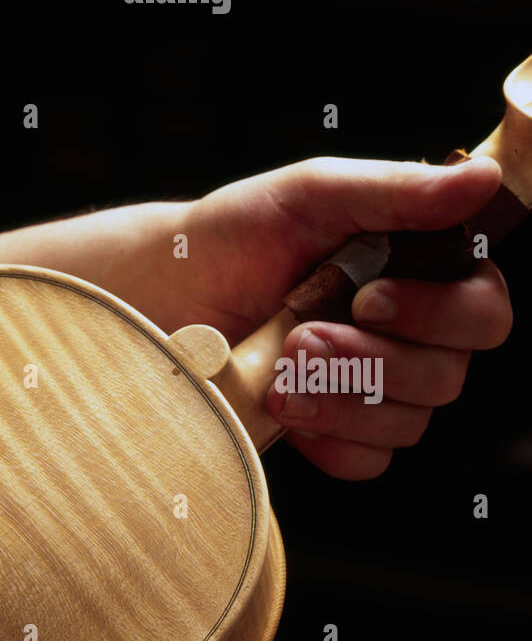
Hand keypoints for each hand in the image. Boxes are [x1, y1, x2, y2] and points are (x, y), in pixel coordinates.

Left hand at [141, 157, 513, 478]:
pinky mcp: (328, 434)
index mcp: (417, 275)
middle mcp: (404, 337)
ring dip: (342, 400)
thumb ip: (395, 190)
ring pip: (407, 423)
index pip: (482, 312)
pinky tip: (281, 409)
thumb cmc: (230, 239)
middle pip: (447, 376)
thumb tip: (483, 180)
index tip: (370, 298)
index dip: (441, 315)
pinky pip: (366, 460)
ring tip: (277, 373)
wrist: (157, 299)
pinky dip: (329, 437)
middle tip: (301, 339)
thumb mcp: (309, 196)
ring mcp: (367, 391)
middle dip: (374, 360)